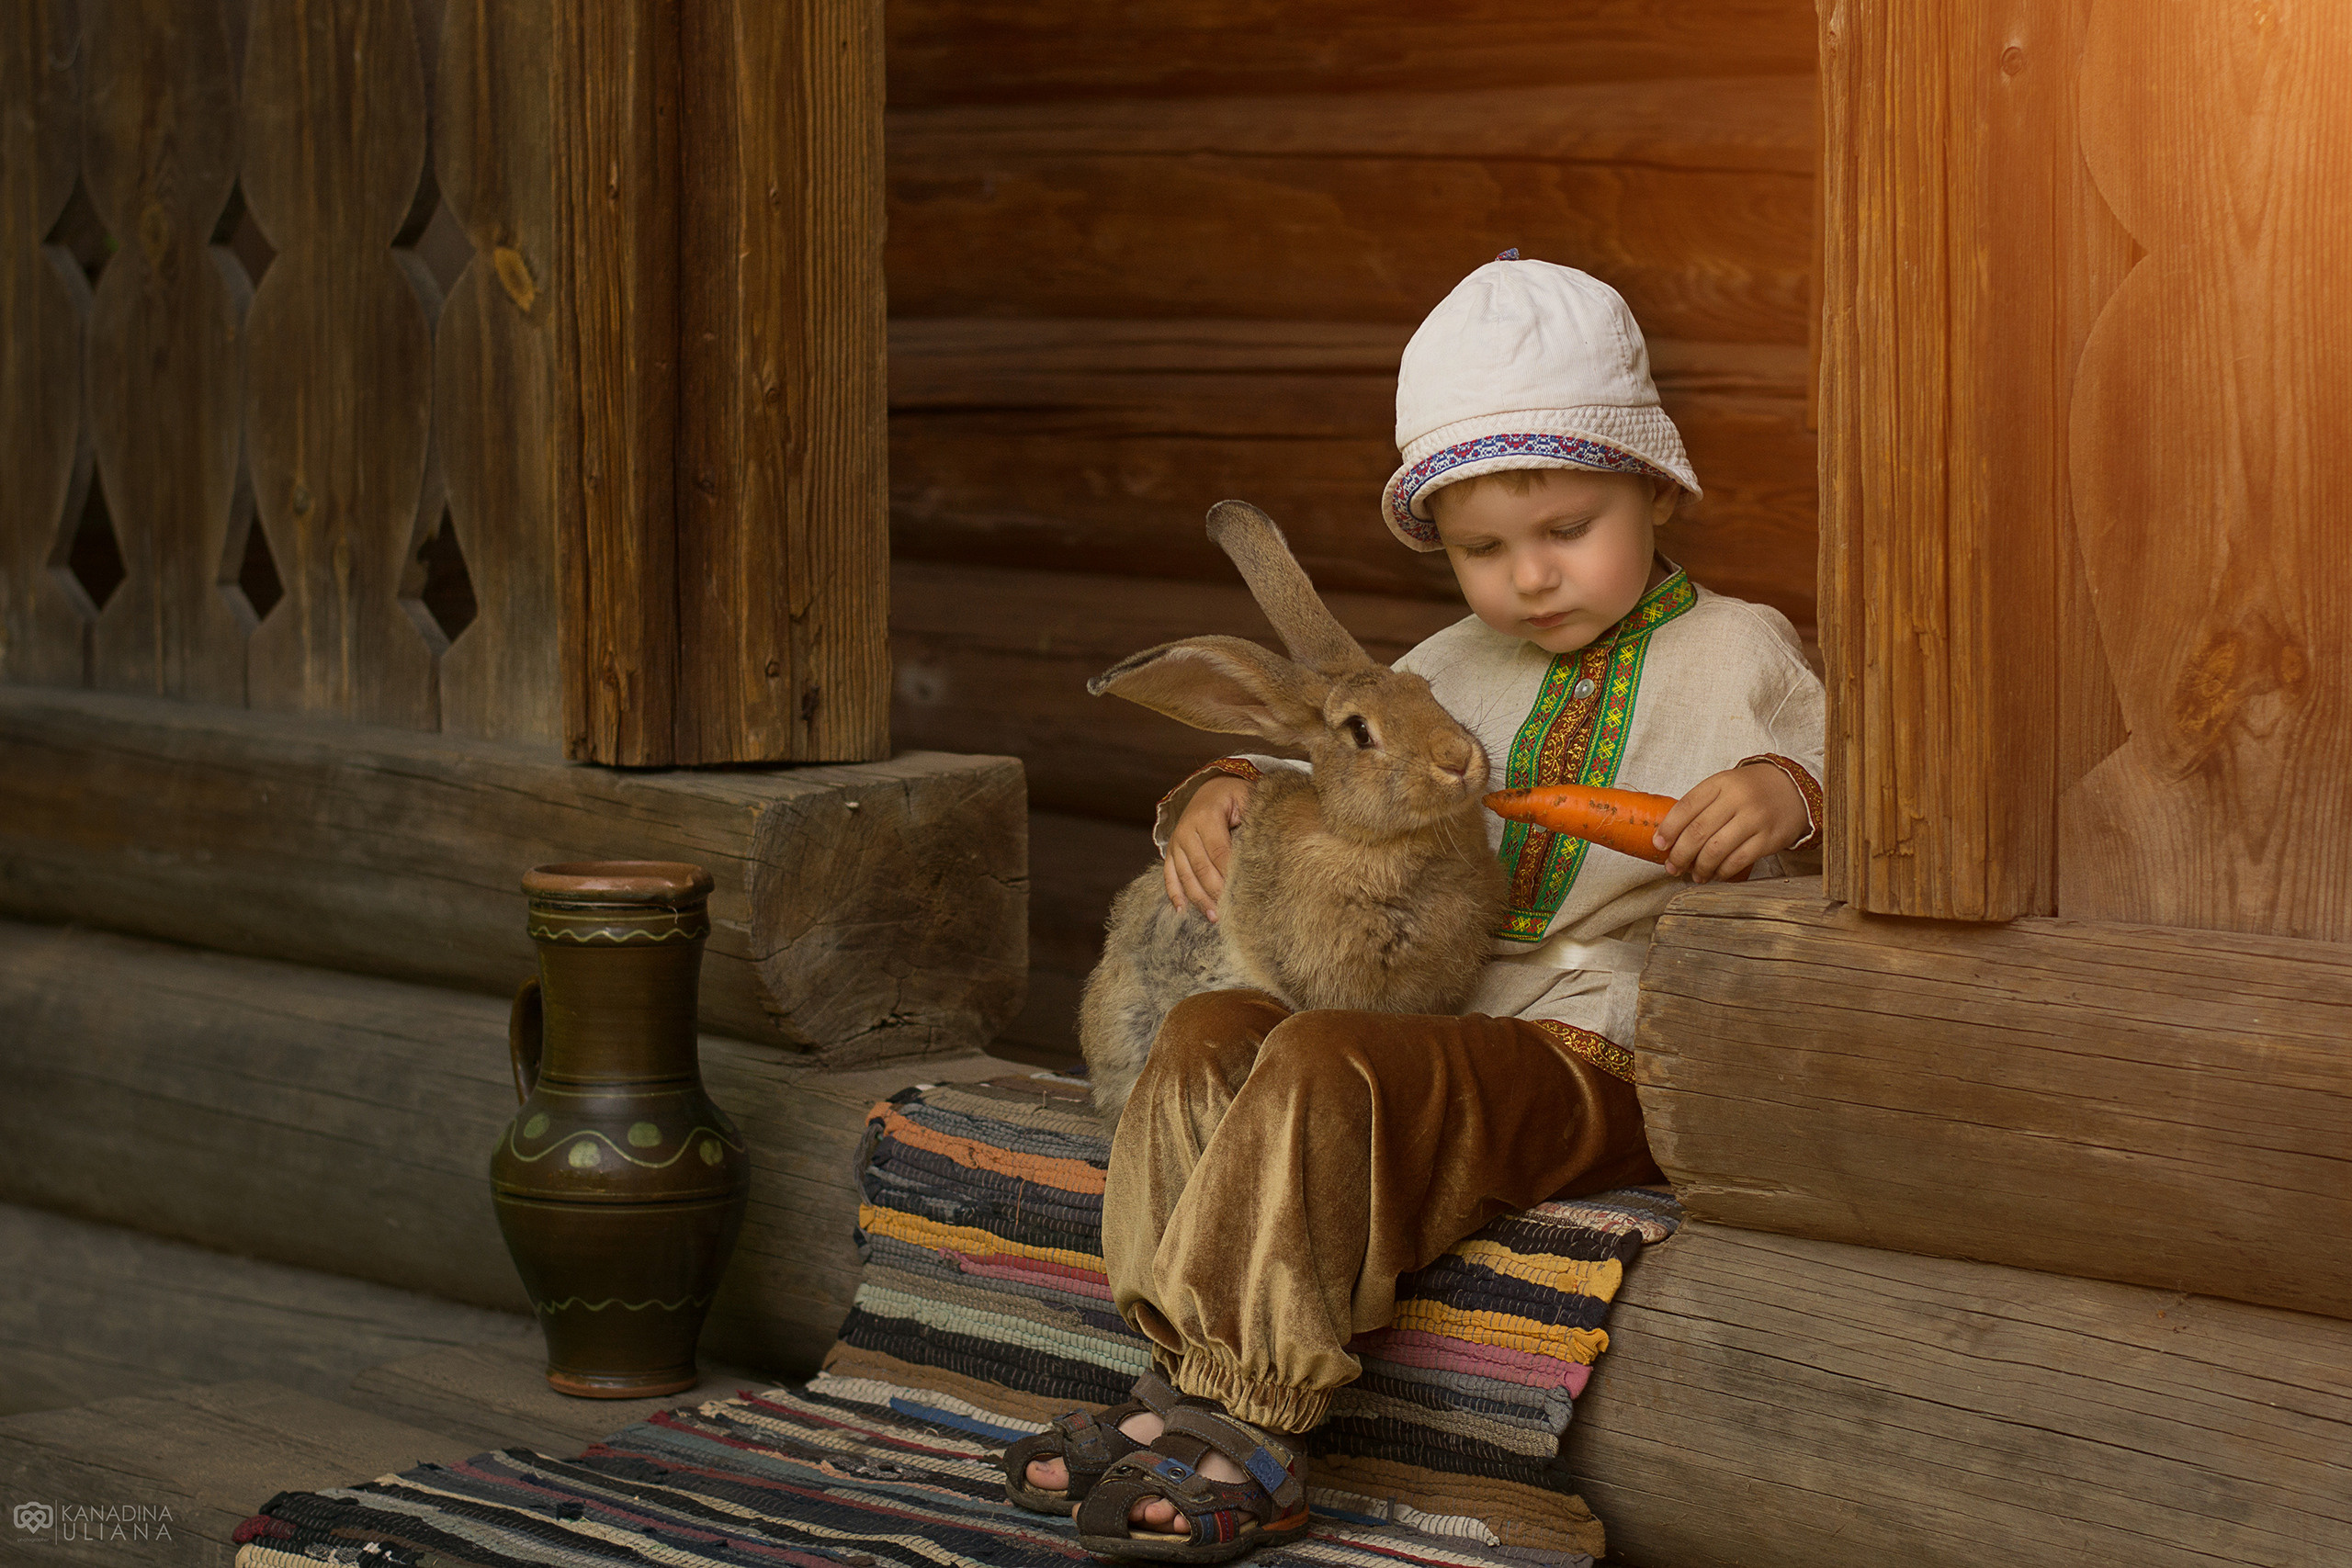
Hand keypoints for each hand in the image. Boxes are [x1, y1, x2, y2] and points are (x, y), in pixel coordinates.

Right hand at [1163, 776, 1251, 919]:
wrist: (1209, 789)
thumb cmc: (1234, 797)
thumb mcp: (1246, 799)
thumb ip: (1255, 819)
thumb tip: (1268, 847)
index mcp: (1207, 816)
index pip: (1219, 852)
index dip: (1230, 874)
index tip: (1243, 894)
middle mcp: (1186, 830)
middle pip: (1202, 868)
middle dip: (1216, 892)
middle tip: (1231, 912)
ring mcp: (1176, 842)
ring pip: (1186, 876)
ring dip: (1199, 899)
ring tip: (1215, 917)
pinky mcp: (1171, 852)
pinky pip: (1169, 876)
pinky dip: (1175, 895)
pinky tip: (1182, 912)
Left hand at [1653, 764, 1808, 883]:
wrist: (1793, 791)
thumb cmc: (1751, 791)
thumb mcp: (1725, 786)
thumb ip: (1702, 805)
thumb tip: (1672, 838)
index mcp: (1720, 783)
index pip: (1686, 806)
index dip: (1668, 829)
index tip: (1658, 845)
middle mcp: (1737, 799)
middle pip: (1698, 831)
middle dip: (1680, 854)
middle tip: (1672, 867)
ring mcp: (1754, 819)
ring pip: (1716, 849)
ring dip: (1700, 867)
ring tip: (1694, 875)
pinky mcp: (1769, 839)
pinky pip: (1738, 861)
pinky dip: (1722, 872)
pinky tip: (1715, 874)